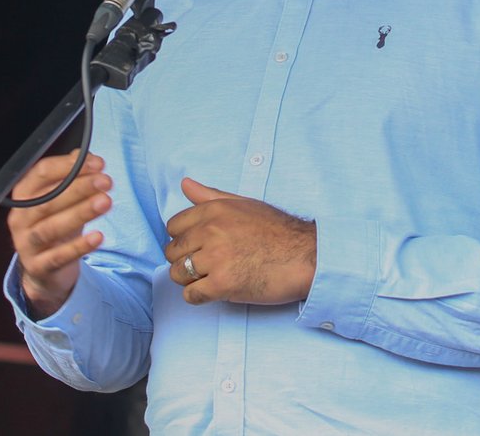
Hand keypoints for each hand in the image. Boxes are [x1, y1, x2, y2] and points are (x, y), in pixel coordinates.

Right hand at [6, 150, 111, 318]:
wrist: (45, 267)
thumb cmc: (55, 222)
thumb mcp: (63, 197)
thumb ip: (73, 176)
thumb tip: (87, 157)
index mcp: (24, 194)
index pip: (40, 173)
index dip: (69, 166)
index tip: (98, 163)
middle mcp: (20, 218)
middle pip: (48, 199)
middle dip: (79, 188)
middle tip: (106, 180)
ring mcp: (25, 243)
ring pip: (51, 227)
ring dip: (80, 212)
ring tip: (105, 202)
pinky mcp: (37, 266)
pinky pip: (58, 257)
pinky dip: (78, 247)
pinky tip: (98, 237)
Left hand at [164, 178, 315, 305]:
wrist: (306, 256)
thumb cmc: (279, 231)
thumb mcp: (245, 204)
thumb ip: (210, 196)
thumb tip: (184, 184)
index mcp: (215, 210)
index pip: (174, 226)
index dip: (185, 238)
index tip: (200, 246)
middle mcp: (211, 231)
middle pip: (173, 251)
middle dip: (186, 260)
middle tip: (208, 265)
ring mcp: (216, 258)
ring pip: (178, 274)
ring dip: (190, 280)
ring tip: (212, 278)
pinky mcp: (223, 284)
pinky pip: (191, 295)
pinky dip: (200, 296)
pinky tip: (217, 290)